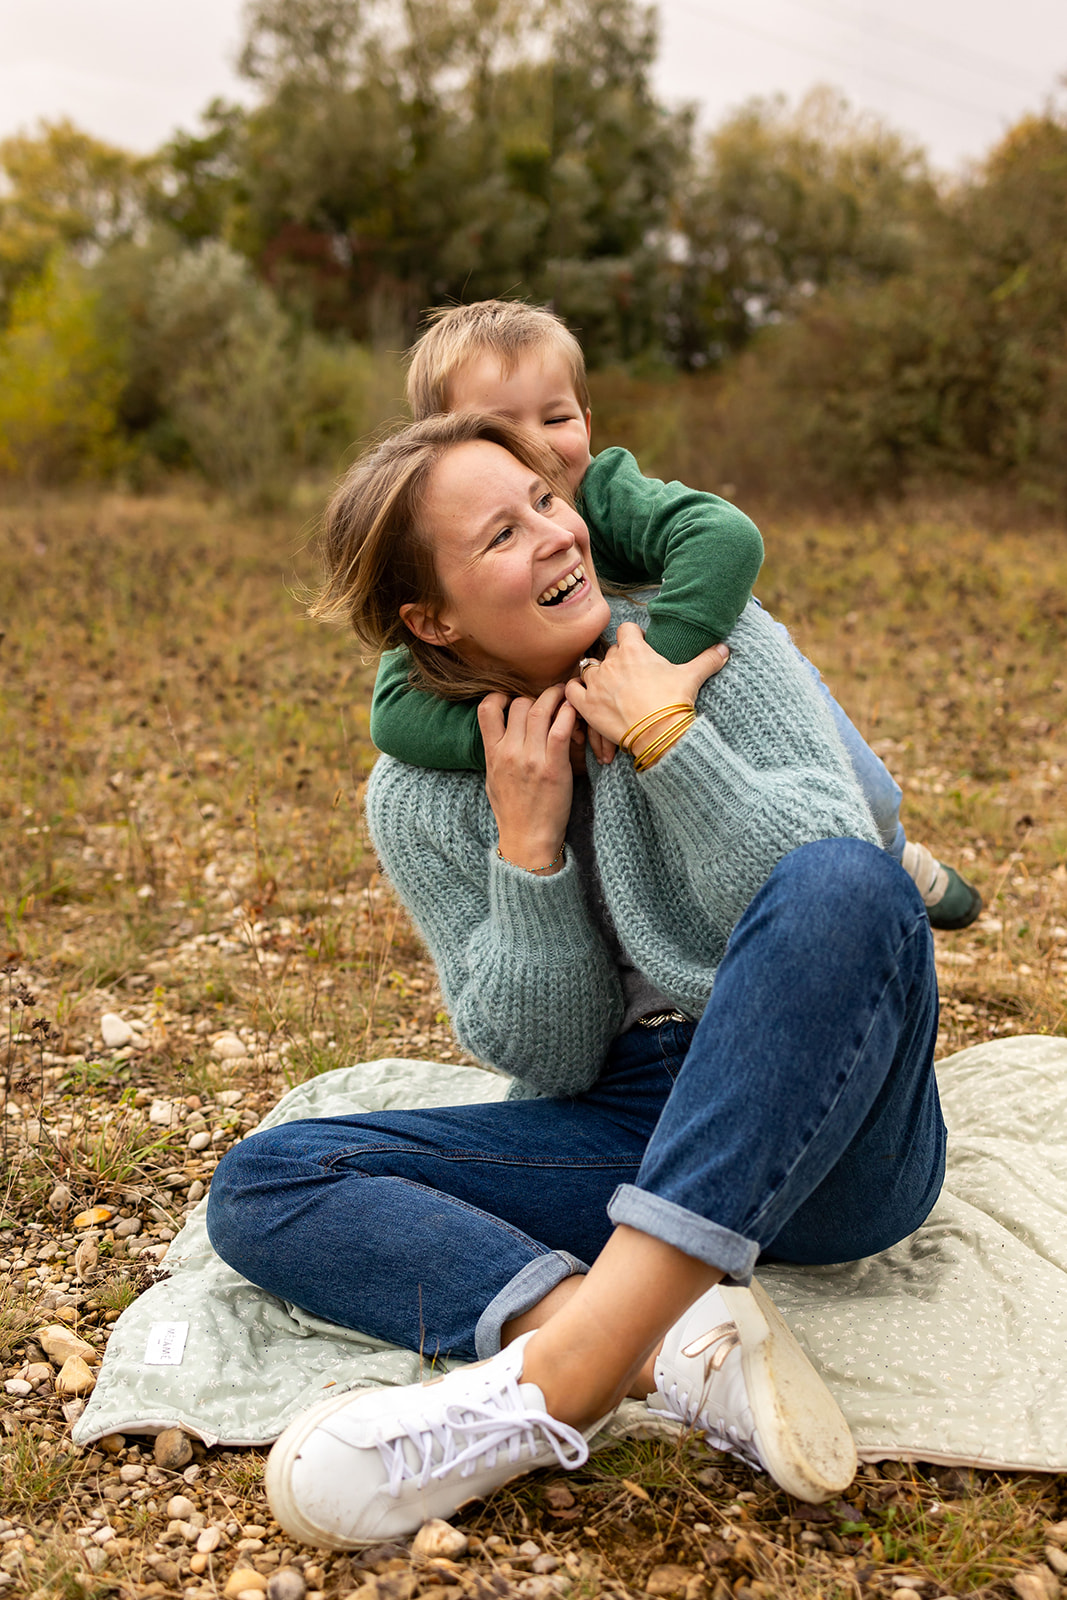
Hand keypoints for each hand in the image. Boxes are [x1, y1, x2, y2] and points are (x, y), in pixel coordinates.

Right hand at [479, 686, 574, 873]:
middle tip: (549, 700)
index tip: (513, 699)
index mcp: (492, 753)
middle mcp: (509, 752)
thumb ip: (495, 754)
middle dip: (536, 697)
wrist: (526, 838)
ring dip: (555, 698)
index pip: (487, 708)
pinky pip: (560, 729)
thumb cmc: (512, 811)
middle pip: (520, 704)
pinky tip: (573, 712)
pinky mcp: (552, 767)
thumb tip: (498, 736)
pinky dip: (568, 714)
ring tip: (565, 696)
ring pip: (540, 710)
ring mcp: (530, 759)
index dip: (500, 696)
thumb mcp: (492, 779)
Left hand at [565, 624, 729, 752]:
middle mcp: (611, 662)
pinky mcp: (586, 704)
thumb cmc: (674, 702)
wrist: (659, 733)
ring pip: (589, 669)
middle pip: (609, 652)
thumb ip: (708, 659)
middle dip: (617, 660)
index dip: (633, 636)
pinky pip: (570, 689)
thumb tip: (726, 649)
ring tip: (607, 687)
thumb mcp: (692, 677)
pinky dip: (574, 691)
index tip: (639, 644)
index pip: (627, 629)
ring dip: (596, 676)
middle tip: (629, 675)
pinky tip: (583, 696)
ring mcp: (596, 683)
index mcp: (634, 650)